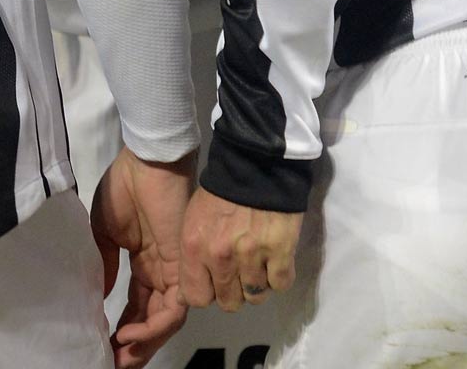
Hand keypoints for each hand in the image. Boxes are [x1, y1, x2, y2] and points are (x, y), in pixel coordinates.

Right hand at [92, 147, 196, 367]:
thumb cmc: (124, 188)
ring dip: (143, 344)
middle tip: (114, 364)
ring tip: (120, 356)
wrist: (147, 161)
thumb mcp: (104, 231)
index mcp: (144, 263)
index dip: (123, 329)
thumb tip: (104, 294)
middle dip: (135, 347)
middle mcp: (161, 272)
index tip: (104, 347)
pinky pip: (174, 308)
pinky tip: (129, 333)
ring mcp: (173, 271)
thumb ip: (107, 264)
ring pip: (164, 321)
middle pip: (152, 321)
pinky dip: (153, 326)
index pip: (137, 307)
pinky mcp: (181, 268)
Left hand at [180, 186, 303, 313]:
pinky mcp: (281, 253)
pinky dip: (279, 276)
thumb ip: (189, 258)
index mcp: (194, 248)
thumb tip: (184, 297)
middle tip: (239, 270)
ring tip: (259, 263)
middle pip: (229, 303)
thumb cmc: (221, 192)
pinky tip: (275, 259)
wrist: (256, 164)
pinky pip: (280, 284)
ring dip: (257, 284)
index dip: (207, 293)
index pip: (196, 298)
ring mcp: (252, 257)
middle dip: (234, 291)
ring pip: (256, 297)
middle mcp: (221, 257)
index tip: (214, 282)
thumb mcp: (193, 220)